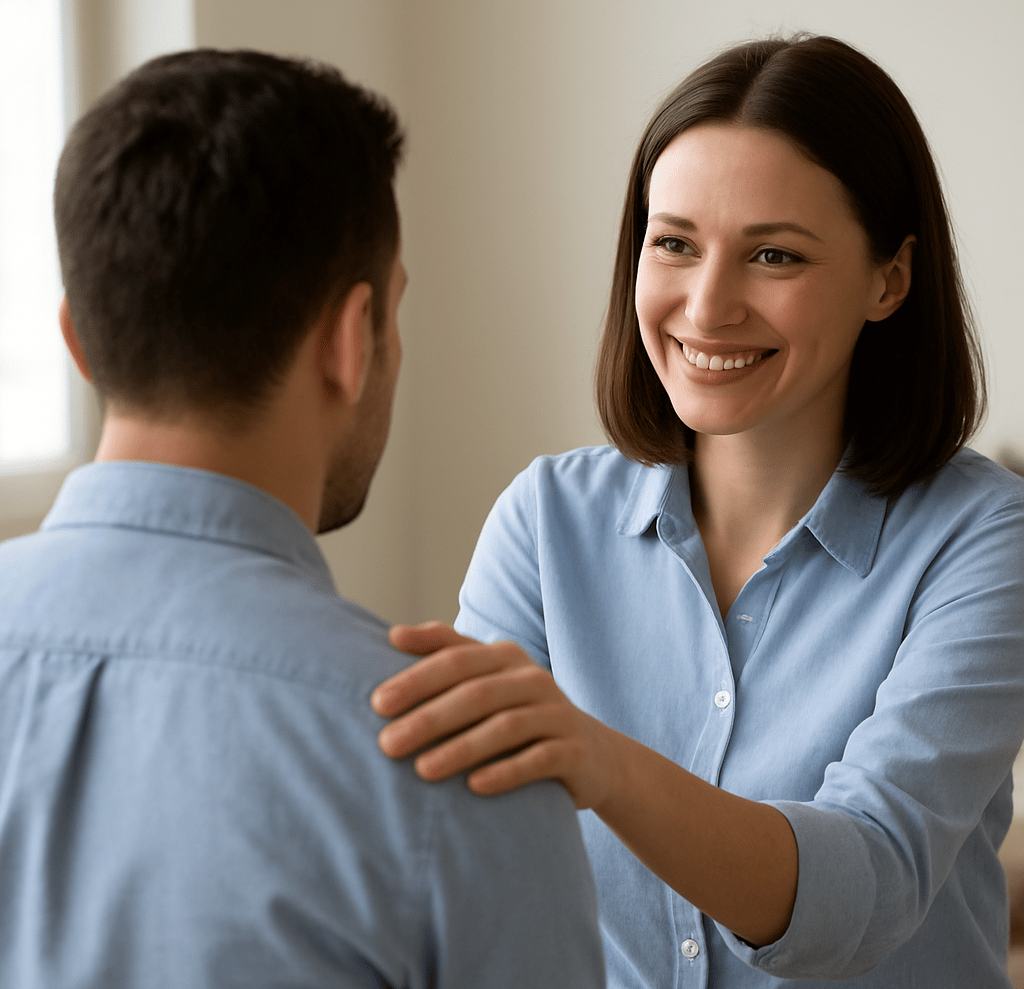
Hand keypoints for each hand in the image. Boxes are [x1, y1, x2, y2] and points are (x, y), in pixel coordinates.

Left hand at [372, 622, 617, 807]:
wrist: (590, 754)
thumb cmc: (518, 714)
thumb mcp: (487, 679)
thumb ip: (445, 653)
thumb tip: (393, 634)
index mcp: (505, 657)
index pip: (455, 660)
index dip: (416, 679)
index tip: (376, 703)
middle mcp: (533, 679)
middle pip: (475, 693)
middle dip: (429, 718)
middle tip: (387, 744)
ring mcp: (557, 713)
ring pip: (505, 727)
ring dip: (461, 748)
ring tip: (422, 770)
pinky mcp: (574, 750)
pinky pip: (539, 759)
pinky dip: (506, 772)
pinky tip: (474, 787)